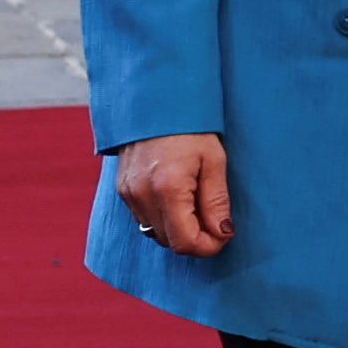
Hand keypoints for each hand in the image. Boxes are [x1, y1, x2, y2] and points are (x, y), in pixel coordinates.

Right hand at [115, 131, 233, 256]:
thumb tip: (222, 233)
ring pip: (156, 234)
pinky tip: (178, 199)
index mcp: (167, 188)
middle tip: (214, 217)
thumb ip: (217, 201)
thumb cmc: (189, 126)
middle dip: (196, 238)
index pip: (185, 242)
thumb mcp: (213, 160)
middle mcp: (141, 195)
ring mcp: (128, 194)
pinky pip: (144, 220)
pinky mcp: (123, 190)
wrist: (155, 100)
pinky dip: (164, 219)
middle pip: (170, 242)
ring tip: (196, 203)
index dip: (208, 246)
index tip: (224, 234)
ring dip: (179, 229)